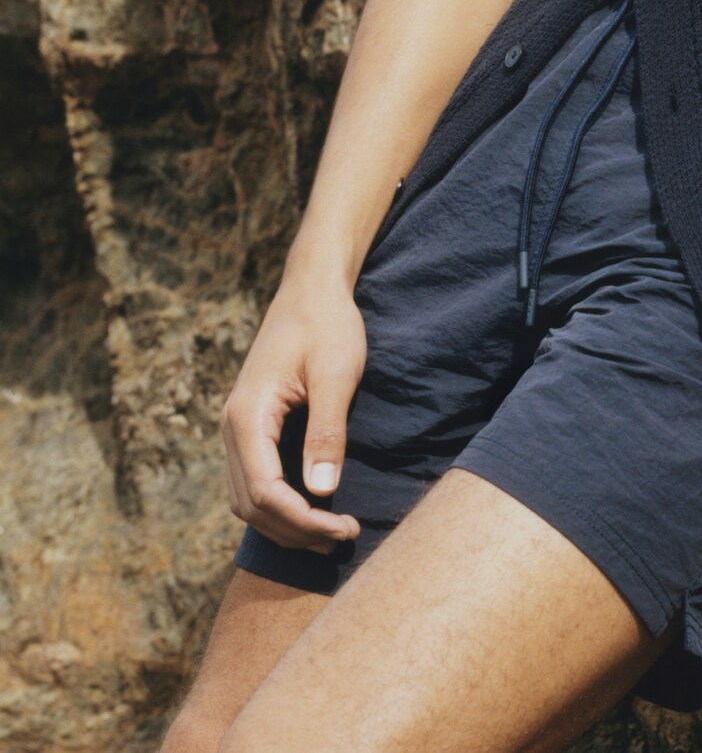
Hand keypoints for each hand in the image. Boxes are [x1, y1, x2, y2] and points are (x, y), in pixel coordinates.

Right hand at [219, 275, 367, 552]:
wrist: (312, 288)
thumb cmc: (327, 324)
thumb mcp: (335, 374)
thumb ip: (326, 432)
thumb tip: (321, 492)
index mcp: (248, 415)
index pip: (264, 491)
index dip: (302, 520)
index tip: (344, 529)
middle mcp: (233, 427)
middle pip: (251, 504)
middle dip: (295, 530)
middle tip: (344, 538)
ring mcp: (238, 428)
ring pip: (248, 499)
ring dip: (286, 524)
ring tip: (331, 536)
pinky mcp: (252, 427)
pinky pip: (256, 481)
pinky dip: (280, 505)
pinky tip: (314, 510)